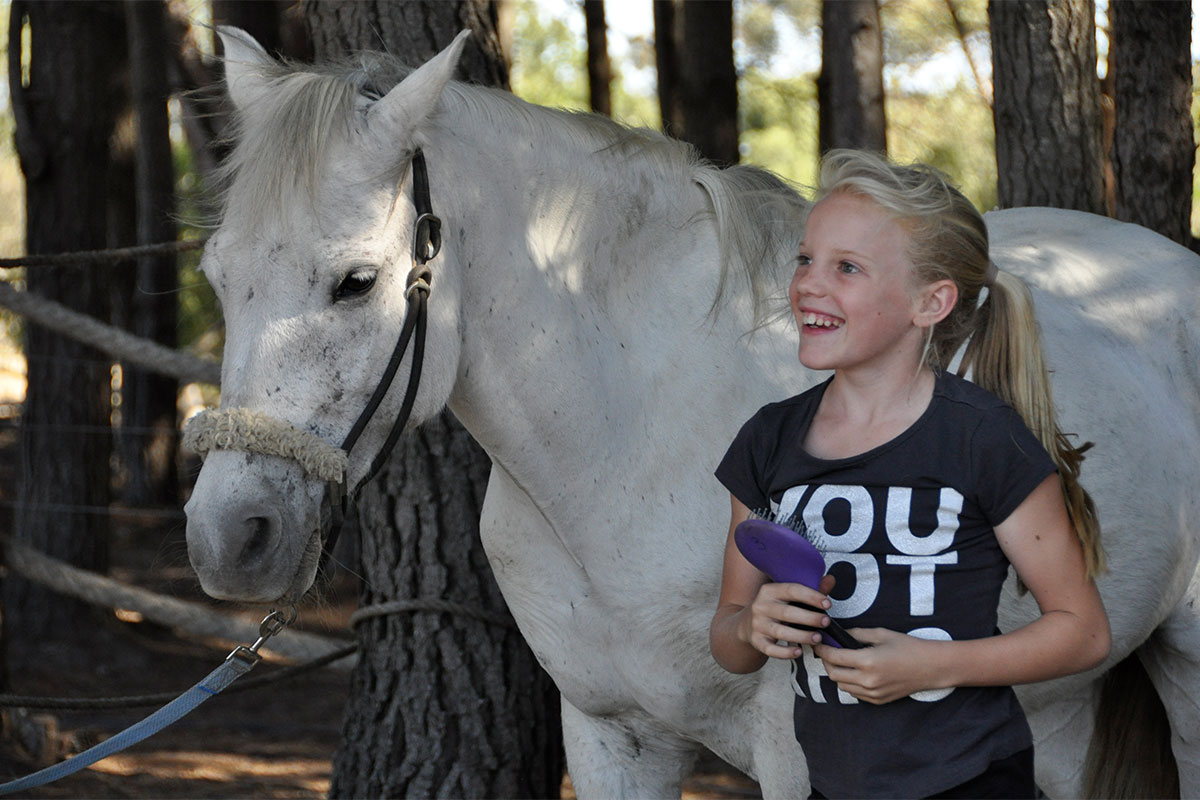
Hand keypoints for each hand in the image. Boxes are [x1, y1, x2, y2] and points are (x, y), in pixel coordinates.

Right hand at [738, 574, 836, 659]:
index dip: (811, 596)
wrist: (745, 624)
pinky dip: (785, 652)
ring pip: (781, 632)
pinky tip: (798, 652)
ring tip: (817, 638)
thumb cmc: (773, 608)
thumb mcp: (786, 596)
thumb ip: (809, 590)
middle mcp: (761, 606)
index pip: (791, 590)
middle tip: (826, 622)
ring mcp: (757, 625)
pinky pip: (771, 649)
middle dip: (810, 618)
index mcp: (769, 591)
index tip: (827, 604)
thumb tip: (830, 580)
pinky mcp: (757, 641)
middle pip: (787, 613)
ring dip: (802, 636)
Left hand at [814, 628, 944, 703]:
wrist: (931, 667)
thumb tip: (839, 634)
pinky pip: (855, 693)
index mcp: (867, 661)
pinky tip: (855, 672)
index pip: (834, 658)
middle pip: (834, 674)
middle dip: (827, 662)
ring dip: (838, 674)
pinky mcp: (878, 700)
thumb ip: (857, 634)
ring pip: (842, 686)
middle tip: (828, 651)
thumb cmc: (908, 647)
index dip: (822, 650)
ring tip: (841, 661)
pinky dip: (850, 683)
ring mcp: (873, 693)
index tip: (817, 643)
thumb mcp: (881, 634)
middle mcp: (868, 680)